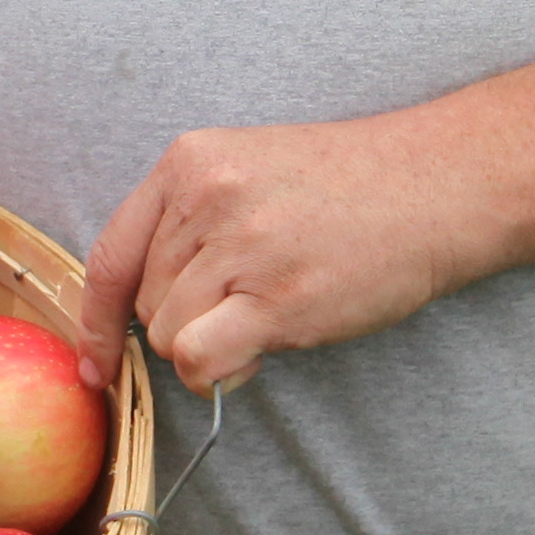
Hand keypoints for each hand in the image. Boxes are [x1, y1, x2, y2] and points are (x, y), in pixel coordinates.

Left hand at [80, 109, 516, 398]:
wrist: (440, 185)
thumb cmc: (354, 186)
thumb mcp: (252, 170)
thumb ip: (193, 223)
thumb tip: (145, 311)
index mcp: (189, 161)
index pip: (110, 254)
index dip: (95, 320)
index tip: (95, 364)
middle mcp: (204, 198)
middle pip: (145, 302)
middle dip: (187, 320)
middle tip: (252, 302)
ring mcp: (240, 245)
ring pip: (169, 334)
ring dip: (211, 345)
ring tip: (271, 316)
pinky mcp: (276, 298)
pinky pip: (198, 358)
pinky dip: (216, 373)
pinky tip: (258, 353)